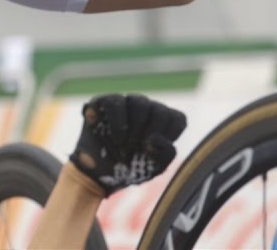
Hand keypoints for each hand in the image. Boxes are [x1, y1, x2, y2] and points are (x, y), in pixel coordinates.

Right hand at [69, 93, 186, 196]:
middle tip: (136, 148)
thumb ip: (166, 153)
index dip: (168, 136)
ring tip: (125, 144)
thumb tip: (154, 138)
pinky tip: (115, 138)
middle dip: (149, 133)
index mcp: (162, 122)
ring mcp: (124, 103)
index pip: (177, 119)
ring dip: (134, 128)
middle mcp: (145, 108)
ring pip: (139, 102)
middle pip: (159, 110)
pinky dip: (117, 123)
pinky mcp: (102, 102)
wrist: (99, 174)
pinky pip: (115, 102)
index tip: (153, 150)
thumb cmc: (129, 168)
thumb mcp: (154, 167)